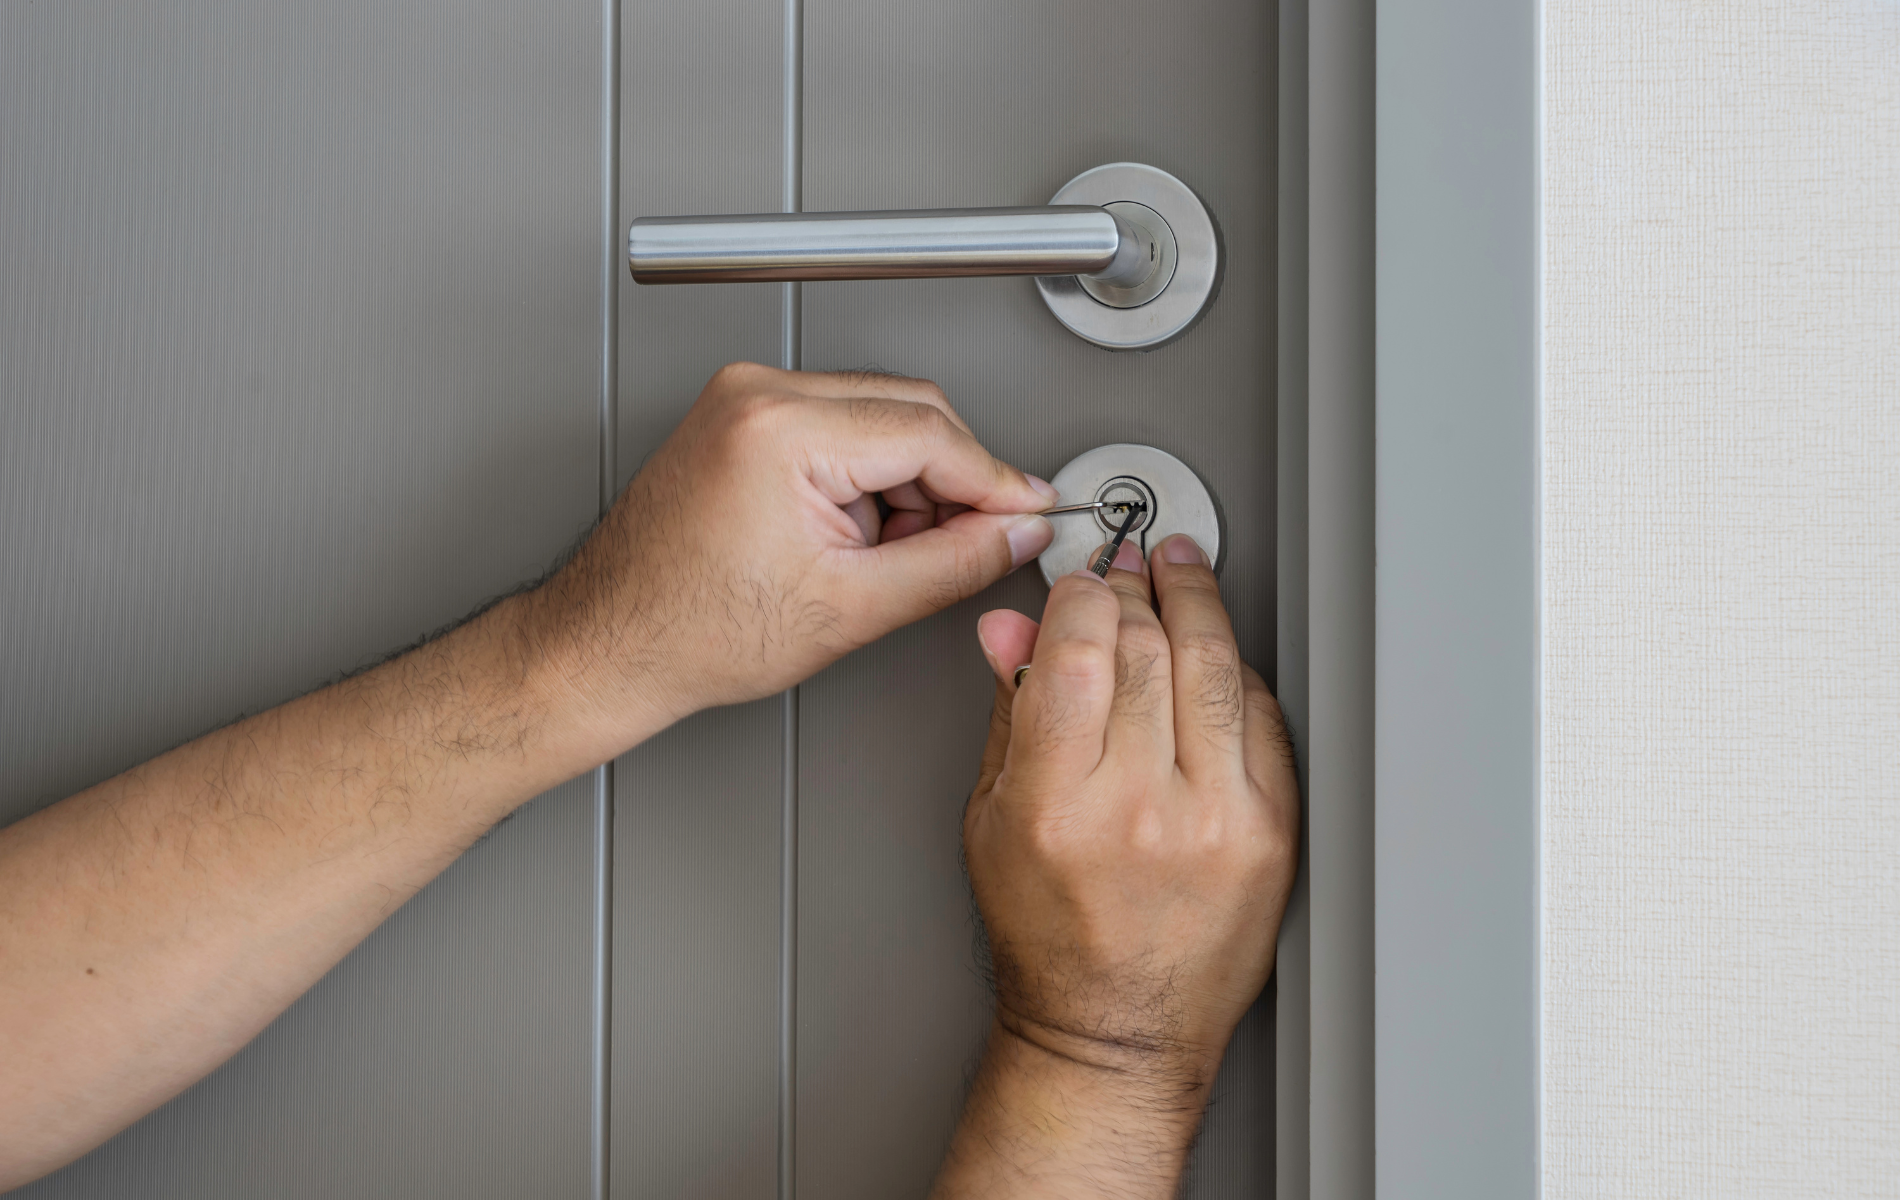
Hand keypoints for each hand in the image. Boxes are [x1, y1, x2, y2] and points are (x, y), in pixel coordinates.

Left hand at [525, 363, 1055, 750]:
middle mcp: (759, 394)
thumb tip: (1014, 533)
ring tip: (882, 557)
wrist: (610, 642)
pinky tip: (852, 536)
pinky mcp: (742, 413)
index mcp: (781, 429)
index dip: (994, 481)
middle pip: (911, 411)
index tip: (1030, 510)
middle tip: (976, 543)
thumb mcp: (850, 609)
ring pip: (880, 415)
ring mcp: (745, 397)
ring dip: (908, 481)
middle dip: (952, 482)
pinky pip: (839, 424)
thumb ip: (953, 562)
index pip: (930, 432)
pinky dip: (867, 477)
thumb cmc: (691, 632)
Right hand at [934, 534, 1298, 1198]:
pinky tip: (1215, 653)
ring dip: (1196, 601)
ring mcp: (1216, 820)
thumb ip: (1008, 714)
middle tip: (1128, 566)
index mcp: (1056, 805)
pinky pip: (1260, 718)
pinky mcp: (1270, 833)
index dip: (1080, 594)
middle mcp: (1140, 809)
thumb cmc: (1048, 937)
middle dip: (1135, 588)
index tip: (1078, 580)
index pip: (1076, 652)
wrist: (1117, 1029)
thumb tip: (1010, 629)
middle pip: (1147, 647)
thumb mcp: (991, 821)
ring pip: (1213, 666)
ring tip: (1181, 570)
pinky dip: (1236, 673)